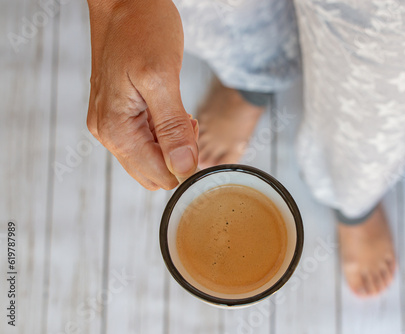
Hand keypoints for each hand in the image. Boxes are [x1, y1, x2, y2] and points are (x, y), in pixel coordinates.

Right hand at [86, 0, 197, 189]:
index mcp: (116, 129)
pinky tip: (169, 107)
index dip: (184, 163)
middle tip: (185, 119)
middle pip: (153, 173)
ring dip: (172, 143)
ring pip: (150, 158)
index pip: (158, 175)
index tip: (192, 131)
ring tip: (177, 109)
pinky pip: (146, 141)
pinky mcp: (119, 115)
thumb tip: (183, 167)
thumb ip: (172, 128)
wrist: (125, 2)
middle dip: (178, 155)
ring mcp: (111, 124)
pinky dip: (164, 132)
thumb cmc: (142, 30)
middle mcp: (108, 132)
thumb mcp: (162, 78)